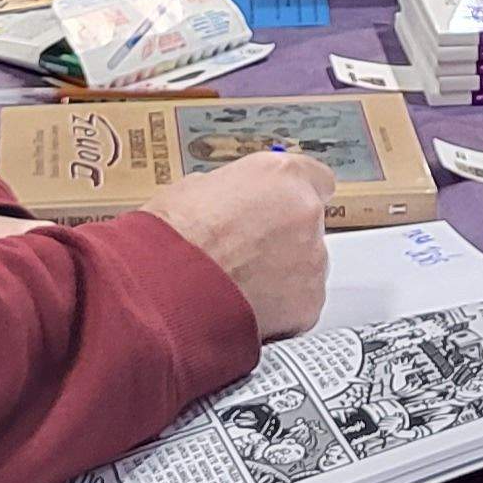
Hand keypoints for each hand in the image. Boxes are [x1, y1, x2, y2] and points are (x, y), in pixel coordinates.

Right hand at [143, 148, 334, 339]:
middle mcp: (305, 212)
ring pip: (306, 265)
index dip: (291, 198)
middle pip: (309, 225)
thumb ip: (231, 192)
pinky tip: (247, 305)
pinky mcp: (309, 302)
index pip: (316, 179)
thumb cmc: (172, 237)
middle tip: (247, 252)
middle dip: (284, 238)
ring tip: (240, 283)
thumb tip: (229, 201)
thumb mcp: (195, 188)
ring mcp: (313, 259)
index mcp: (281, 175)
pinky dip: (281, 307)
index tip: (279, 209)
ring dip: (283, 273)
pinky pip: (301, 303)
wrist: (167, 288)